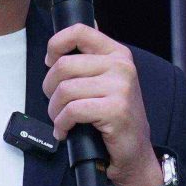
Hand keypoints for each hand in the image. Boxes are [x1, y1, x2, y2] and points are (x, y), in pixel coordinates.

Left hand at [42, 24, 159, 185]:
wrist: (135, 153)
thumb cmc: (114, 119)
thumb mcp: (106, 83)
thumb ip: (89, 61)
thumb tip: (63, 44)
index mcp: (118, 54)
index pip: (80, 31)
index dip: (56, 44)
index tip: (50, 62)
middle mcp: (121, 66)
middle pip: (64, 65)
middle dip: (49, 88)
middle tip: (56, 104)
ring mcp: (120, 87)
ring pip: (65, 89)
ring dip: (54, 110)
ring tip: (61, 120)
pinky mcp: (115, 109)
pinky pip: (72, 110)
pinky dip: (61, 124)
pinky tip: (65, 131)